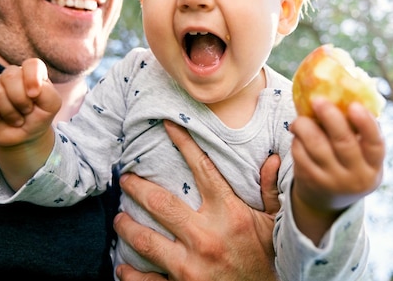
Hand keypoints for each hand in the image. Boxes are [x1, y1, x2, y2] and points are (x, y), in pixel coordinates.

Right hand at [0, 58, 60, 144]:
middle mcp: (10, 75)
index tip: (34, 95)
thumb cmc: (38, 117)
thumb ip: (47, 92)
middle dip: (20, 100)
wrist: (24, 137)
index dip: (32, 78)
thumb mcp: (51, 105)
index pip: (31, 64)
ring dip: (9, 112)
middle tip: (26, 111)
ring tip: (16, 118)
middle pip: (10, 75)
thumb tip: (28, 89)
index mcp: (31, 73)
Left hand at [114, 120, 280, 280]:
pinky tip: (121, 267)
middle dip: (137, 187)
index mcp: (228, 215)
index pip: (202, 170)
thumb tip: (271, 158)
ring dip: (127, 226)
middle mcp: (205, 237)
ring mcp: (189, 265)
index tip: (167, 126)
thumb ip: (269, 192)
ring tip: (119, 218)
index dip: (184, 144)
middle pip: (160, 204)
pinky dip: (129, 274)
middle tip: (125, 179)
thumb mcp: (273, 224)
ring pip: (145, 239)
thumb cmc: (266, 260)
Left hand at [289, 100, 384, 241]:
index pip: (375, 144)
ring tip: (300, 118)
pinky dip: (297, 140)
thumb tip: (345, 89)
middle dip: (330, 118)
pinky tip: (298, 133)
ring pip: (317, 148)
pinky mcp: (310, 182)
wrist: (328, 202)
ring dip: (306, 127)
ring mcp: (332, 181)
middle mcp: (355, 176)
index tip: (354, 105)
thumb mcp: (361, 157)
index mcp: (373, 166)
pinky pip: (301, 155)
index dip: (366, 124)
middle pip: (343, 144)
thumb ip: (358, 132)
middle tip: (318, 99)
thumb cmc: (348, 164)